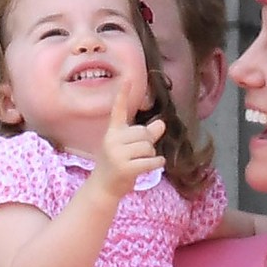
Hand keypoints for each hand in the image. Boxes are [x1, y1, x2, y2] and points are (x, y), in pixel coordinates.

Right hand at [95, 81, 164, 198]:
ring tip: (142, 162)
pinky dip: (157, 163)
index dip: (123, 94)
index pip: (118, 110)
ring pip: (148, 147)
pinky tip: (156, 165)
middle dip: (148, 144)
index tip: (127, 79)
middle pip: (144, 133)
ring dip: (152, 156)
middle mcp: (113, 140)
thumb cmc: (119, 164)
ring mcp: (117, 154)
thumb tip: (162, 124)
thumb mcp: (130, 147)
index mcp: (113, 132)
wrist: (104, 187)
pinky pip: (150, 161)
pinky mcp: (125, 168)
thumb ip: (146, 135)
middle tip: (140, 155)